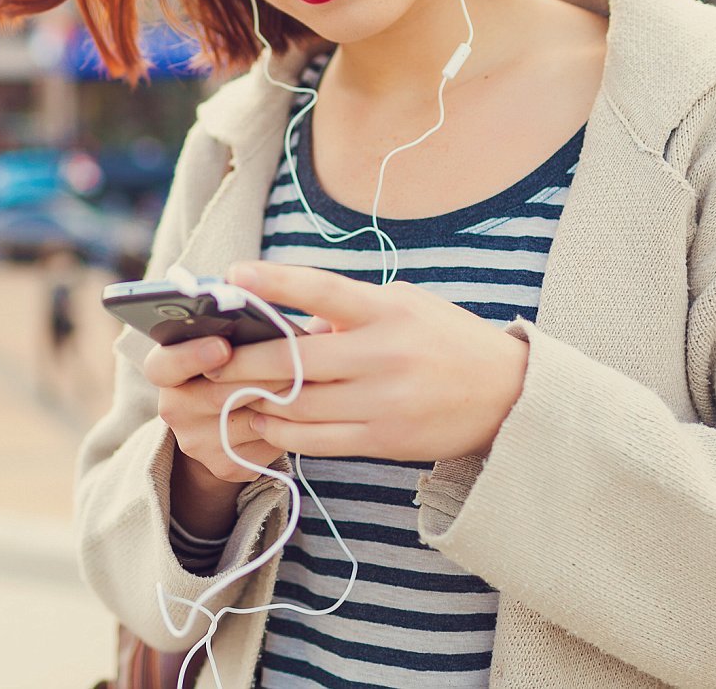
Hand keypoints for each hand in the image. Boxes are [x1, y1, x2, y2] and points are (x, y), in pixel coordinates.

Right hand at [143, 332, 292, 486]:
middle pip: (219, 395)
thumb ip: (241, 334)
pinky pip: (266, 443)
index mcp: (165, 371)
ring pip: (250, 420)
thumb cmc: (229, 366)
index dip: (192, 356)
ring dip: (283, 402)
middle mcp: (174, 409)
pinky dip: (288, 426)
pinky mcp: (225, 465)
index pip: (164, 366)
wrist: (219, 421)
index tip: (223, 347)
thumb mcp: (224, 344)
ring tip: (306, 382)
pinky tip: (298, 412)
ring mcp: (197, 442)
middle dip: (263, 375)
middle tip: (297, 358)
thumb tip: (287, 330)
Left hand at [211, 261, 531, 461]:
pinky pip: (316, 439)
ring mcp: (382, 402)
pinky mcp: (382, 440)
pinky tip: (263, 420)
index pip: (322, 289)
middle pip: (294, 360)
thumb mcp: (405, 305)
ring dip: (255, 399)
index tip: (233, 275)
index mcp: (387, 311)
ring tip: (227, 391)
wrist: (506, 396)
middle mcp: (383, 355)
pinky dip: (282, 430)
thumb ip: (349, 309)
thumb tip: (289, 318)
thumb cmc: (445, 340)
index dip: (275, 281)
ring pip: (297, 404)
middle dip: (243, 360)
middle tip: (209, 357)